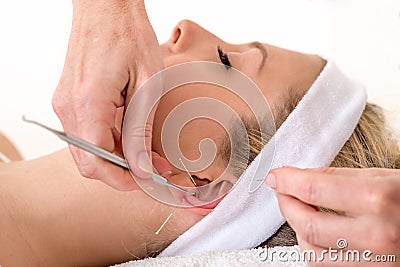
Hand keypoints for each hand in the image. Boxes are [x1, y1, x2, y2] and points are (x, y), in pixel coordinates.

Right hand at [52, 0, 163, 189]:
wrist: (105, 6)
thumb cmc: (127, 33)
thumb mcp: (147, 83)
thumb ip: (141, 129)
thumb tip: (141, 166)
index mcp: (87, 104)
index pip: (96, 162)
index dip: (123, 179)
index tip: (148, 179)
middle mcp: (69, 107)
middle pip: (90, 161)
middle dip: (123, 171)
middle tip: (154, 168)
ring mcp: (66, 103)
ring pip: (88, 150)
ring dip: (118, 157)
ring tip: (149, 153)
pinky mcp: (71, 99)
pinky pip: (87, 133)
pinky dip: (110, 142)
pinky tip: (133, 136)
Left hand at [266, 167, 399, 265]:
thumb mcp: (384, 177)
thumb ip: (338, 178)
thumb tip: (300, 177)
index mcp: (379, 199)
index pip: (313, 190)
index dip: (287, 180)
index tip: (276, 176)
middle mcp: (376, 235)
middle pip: (306, 224)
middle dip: (286, 204)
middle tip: (282, 191)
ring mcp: (376, 263)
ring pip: (311, 253)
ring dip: (298, 230)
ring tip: (299, 211)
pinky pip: (328, 266)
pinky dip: (314, 249)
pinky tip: (317, 233)